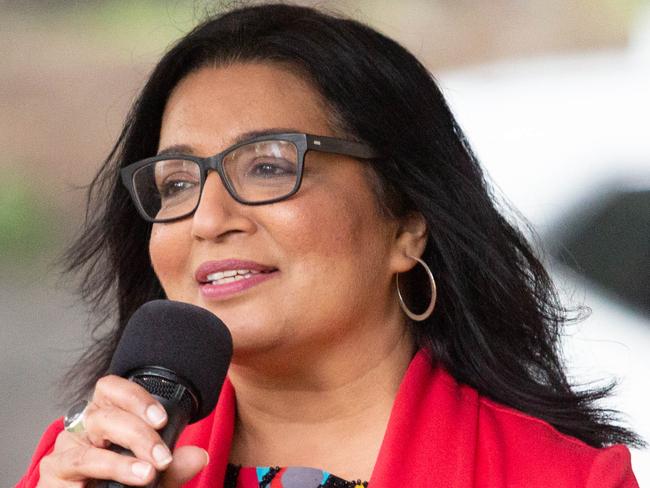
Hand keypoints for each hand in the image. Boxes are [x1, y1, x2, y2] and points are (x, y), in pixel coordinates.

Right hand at [37, 375, 208, 486]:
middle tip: (163, 458)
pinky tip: (117, 483)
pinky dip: (103, 472)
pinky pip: (76, 466)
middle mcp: (83, 426)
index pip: (112, 388)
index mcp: (107, 416)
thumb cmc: (120, 485)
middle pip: (107, 415)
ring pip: (90, 443)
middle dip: (140, 435)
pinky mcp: (53, 472)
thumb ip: (175, 466)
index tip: (161, 418)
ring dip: (122, 460)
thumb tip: (199, 456)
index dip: (136, 398)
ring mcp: (66, 448)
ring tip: (148, 473)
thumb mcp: (154, 476)